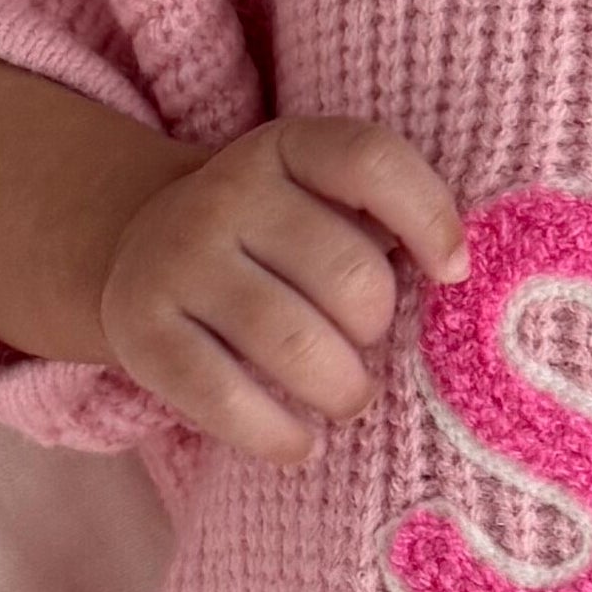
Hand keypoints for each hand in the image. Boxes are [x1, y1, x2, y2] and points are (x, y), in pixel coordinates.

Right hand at [97, 116, 467, 464]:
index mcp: (286, 148)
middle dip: (378, 329)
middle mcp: (226, 193)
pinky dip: (279, 434)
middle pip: (350, 275)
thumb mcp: (321, 200)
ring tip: (348, 399)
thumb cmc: (271, 239)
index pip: (370, 160)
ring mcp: (179, 260)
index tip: (452, 274)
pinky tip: (302, 443)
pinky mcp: (141, 330)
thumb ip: (383, 222)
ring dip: (342, 390)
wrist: (140, 245)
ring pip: (294, 343)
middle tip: (369, 347)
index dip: (429, 218)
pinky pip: (225, 397)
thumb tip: (452, 280)